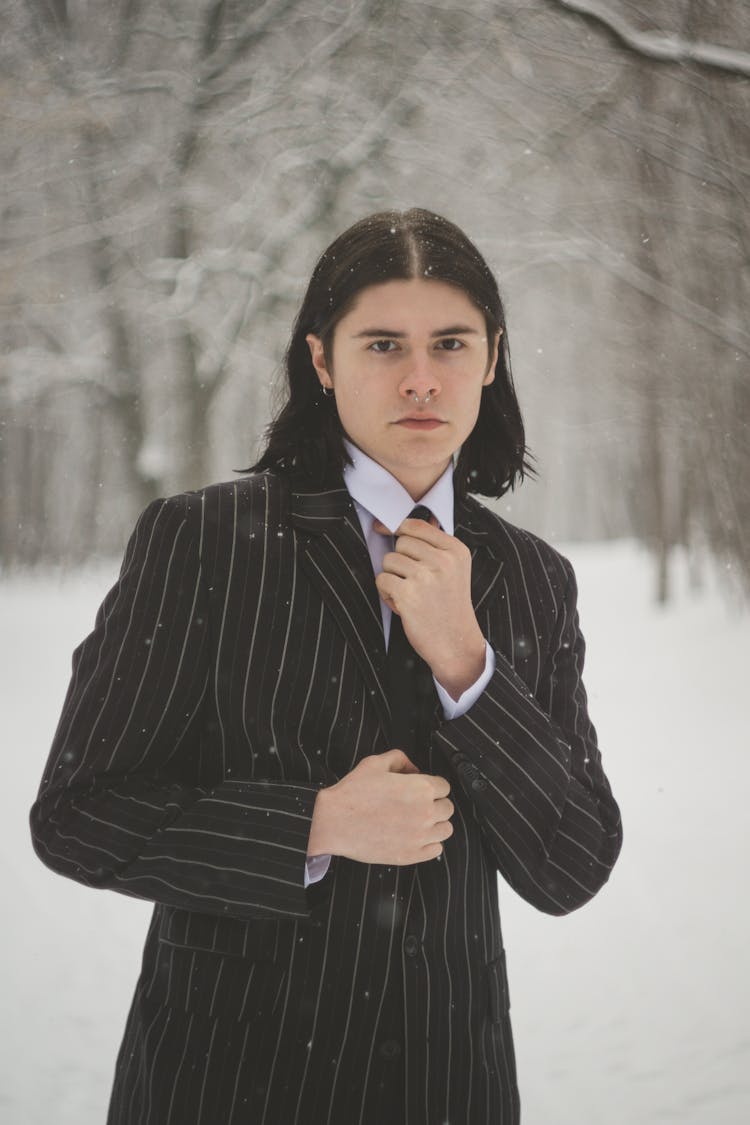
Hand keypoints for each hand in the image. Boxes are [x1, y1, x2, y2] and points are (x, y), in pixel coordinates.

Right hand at [307, 749, 453, 864]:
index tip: (423, 789)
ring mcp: (420, 836)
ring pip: (446, 830)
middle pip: (448, 808)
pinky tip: (415, 836)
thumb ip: (400, 759)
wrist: (334, 822)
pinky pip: (436, 850)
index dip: (432, 785)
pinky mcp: (411, 855)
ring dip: (436, 824)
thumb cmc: (352, 794)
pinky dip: (429, 843)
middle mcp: (425, 812)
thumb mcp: (375, 763)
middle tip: (418, 804)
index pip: (445, 787)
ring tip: (418, 821)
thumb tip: (414, 769)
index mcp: (421, 788)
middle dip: (435, 804)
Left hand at [374, 516, 485, 698]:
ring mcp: (425, 577)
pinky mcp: (408, 594)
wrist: (456, 643)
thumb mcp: (454, 570)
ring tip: (410, 594)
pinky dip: (386, 593)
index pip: (417, 525)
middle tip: (413, 581)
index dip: (396, 526)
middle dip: (400, 561)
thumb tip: (399, 526)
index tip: (383, 529)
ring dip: (393, 578)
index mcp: (456, 551)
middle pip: (401, 542)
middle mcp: (443, 561)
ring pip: (389, 561)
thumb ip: (433, 547)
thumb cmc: (450, 606)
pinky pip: (381, 580)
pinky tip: (403, 604)